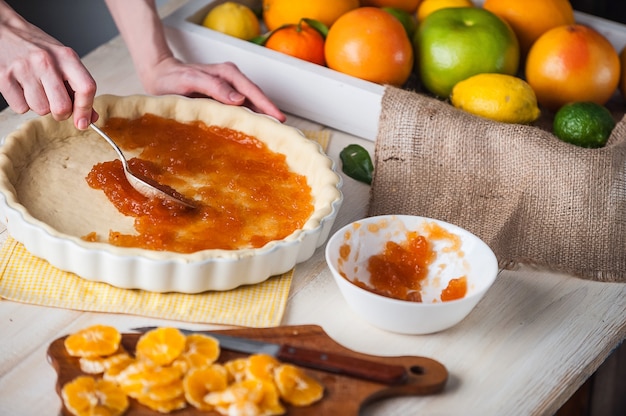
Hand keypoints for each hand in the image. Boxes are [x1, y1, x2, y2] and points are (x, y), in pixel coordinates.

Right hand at [0, 2, 97, 128]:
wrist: (3, 30)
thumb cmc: (36, 47)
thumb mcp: (63, 61)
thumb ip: (78, 88)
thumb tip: (91, 117)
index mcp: (66, 56)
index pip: (86, 88)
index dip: (86, 110)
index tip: (83, 122)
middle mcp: (45, 61)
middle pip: (62, 107)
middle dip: (61, 113)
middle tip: (55, 104)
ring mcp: (23, 69)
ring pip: (41, 110)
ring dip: (40, 106)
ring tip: (35, 89)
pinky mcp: (3, 77)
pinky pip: (20, 108)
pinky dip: (22, 103)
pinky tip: (21, 87)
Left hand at [140, 57, 285, 121]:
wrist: (160, 76)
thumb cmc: (173, 77)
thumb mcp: (192, 79)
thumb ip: (214, 87)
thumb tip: (239, 99)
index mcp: (228, 74)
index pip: (253, 91)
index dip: (267, 106)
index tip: (279, 119)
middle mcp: (232, 81)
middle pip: (257, 99)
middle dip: (270, 114)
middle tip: (282, 133)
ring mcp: (229, 91)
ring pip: (251, 105)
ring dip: (261, 119)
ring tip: (273, 136)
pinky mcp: (224, 100)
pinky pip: (241, 110)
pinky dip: (249, 120)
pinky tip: (255, 132)